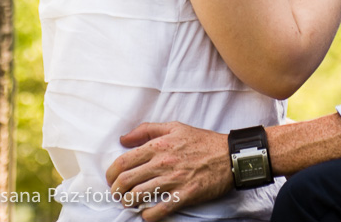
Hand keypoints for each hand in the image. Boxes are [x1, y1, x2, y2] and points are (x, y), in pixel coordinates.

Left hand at [106, 122, 230, 221]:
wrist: (230, 156)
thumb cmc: (203, 141)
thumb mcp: (176, 127)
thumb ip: (148, 130)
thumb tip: (124, 138)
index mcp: (159, 145)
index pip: (124, 162)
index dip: (111, 174)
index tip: (111, 180)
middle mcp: (163, 162)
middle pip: (126, 181)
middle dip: (116, 191)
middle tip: (118, 194)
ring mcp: (173, 180)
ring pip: (139, 196)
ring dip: (130, 202)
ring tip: (131, 202)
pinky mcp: (185, 194)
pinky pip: (159, 210)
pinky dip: (148, 215)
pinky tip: (147, 213)